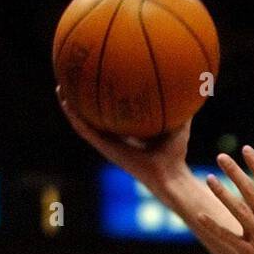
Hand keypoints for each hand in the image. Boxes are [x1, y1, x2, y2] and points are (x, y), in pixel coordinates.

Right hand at [55, 84, 190, 193]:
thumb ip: (182, 108)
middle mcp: (115, 138)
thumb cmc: (176, 154)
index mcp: (128, 133)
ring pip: (82, 122)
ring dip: (70, 105)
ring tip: (61, 86)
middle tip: (73, 78)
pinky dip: (74, 116)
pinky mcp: (105, 149)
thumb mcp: (179, 125)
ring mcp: (108, 144)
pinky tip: (66, 101)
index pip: (112, 113)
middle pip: (93, 115)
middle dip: (82, 98)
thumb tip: (192, 85)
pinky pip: (85, 130)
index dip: (103, 98)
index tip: (96, 78)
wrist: (170, 175)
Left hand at [195, 147, 253, 253]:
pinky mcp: (249, 251)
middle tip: (221, 157)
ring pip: (236, 208)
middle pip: (248, 189)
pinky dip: (213, 227)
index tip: (246, 149)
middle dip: (234, 171)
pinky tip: (200, 216)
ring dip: (221, 192)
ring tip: (208, 178)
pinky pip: (227, 237)